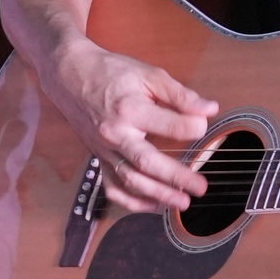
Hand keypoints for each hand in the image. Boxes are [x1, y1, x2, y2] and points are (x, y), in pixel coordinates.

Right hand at [45, 36, 218, 212]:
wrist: (70, 76)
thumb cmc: (113, 72)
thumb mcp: (149, 75)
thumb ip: (180, 94)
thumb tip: (209, 110)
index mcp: (131, 110)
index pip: (169, 126)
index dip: (192, 128)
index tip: (205, 128)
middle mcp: (115, 134)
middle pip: (147, 163)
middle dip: (176, 178)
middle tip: (201, 187)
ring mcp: (104, 150)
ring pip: (130, 180)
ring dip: (157, 195)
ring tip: (182, 203)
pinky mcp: (98, 158)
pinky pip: (112, 187)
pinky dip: (131, 201)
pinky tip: (152, 205)